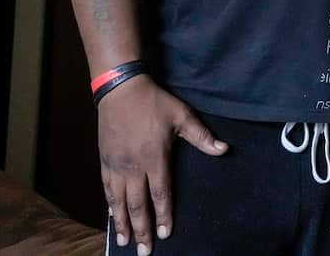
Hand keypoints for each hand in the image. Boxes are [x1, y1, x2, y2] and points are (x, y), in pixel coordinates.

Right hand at [98, 75, 227, 253]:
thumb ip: (202, 136)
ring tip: (125, 242)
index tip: (165, 234)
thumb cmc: (154, 102)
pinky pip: (106, 189)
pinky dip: (110, 206)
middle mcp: (133, 166)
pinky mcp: (104, 160)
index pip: (161, 193)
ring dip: (122, 223)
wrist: (120, 89)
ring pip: (119, 201)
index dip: (163, 215)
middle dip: (142, 229)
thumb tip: (225, 149)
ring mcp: (116, 165)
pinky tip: (112, 217)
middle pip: (138, 204)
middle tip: (144, 251)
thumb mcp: (182, 116)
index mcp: (154, 158)